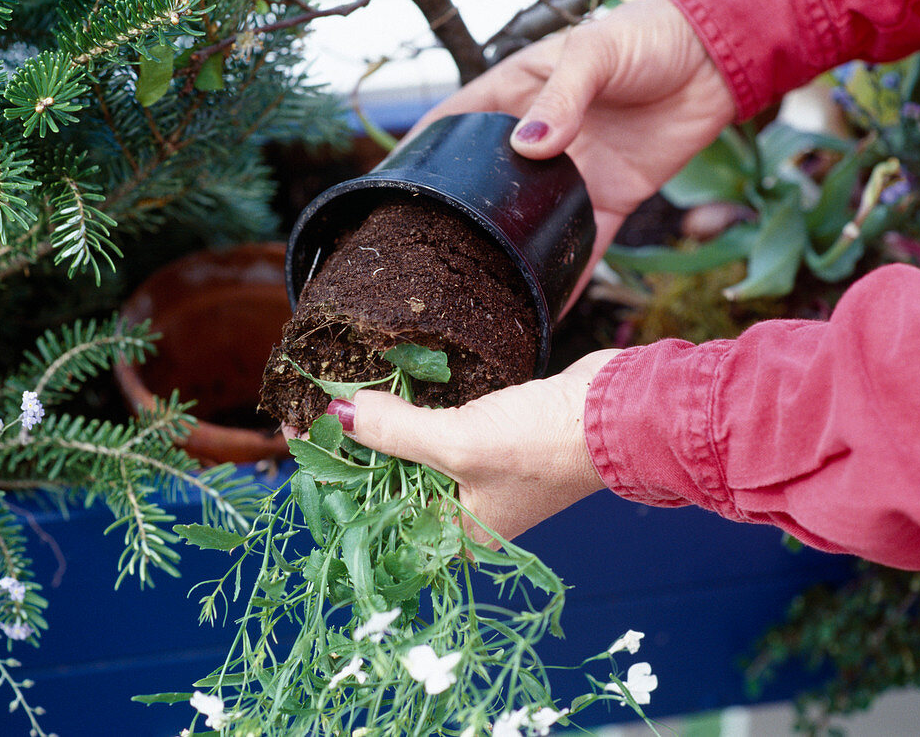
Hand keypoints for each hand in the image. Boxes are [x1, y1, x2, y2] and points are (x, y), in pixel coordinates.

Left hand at [334, 349, 621, 543]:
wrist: (620, 410)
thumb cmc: (545, 446)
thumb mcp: (459, 443)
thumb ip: (394, 432)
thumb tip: (337, 411)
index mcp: (453, 535)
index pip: (372, 514)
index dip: (331, 475)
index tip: (299, 431)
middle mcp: (462, 511)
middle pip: (387, 480)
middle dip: (351, 443)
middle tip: (312, 402)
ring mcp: (478, 472)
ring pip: (411, 450)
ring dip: (380, 422)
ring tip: (338, 388)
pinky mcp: (492, 437)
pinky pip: (438, 426)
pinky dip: (413, 408)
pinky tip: (385, 385)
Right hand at [408, 0, 736, 310]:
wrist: (717, 60)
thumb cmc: (648, 36)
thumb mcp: (595, 53)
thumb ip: (561, 98)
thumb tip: (528, 149)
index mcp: (515, 95)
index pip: (455, 127)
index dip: (422, 155)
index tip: (389, 190)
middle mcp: (535, 141)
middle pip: (487, 186)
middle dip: (461, 218)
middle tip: (426, 256)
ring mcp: (571, 175)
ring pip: (529, 222)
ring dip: (509, 252)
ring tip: (475, 290)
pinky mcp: (610, 199)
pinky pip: (582, 244)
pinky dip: (566, 275)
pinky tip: (543, 307)